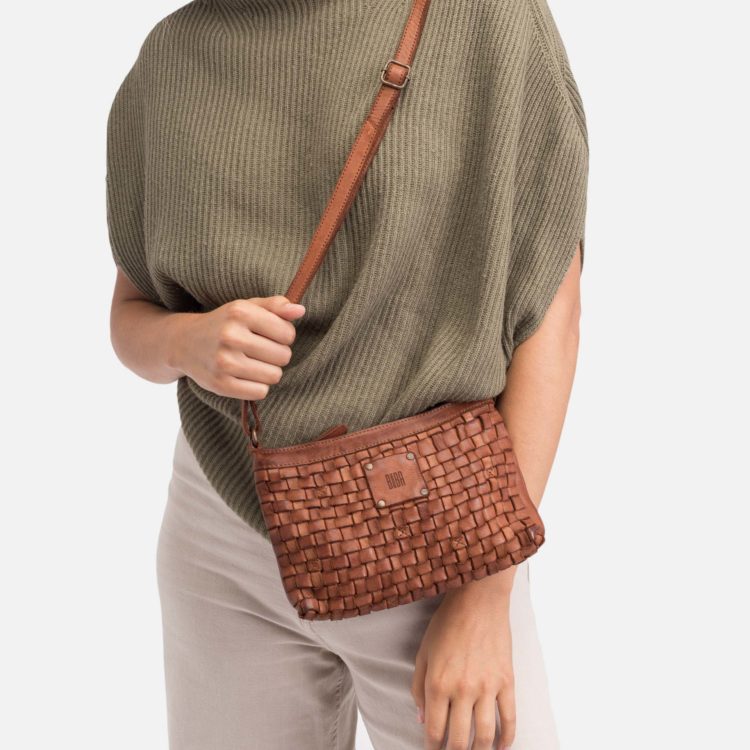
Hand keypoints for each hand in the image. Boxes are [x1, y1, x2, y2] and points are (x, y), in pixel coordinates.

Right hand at [167, 295, 305, 399]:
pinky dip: (257, 386)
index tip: (270, 335)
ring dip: (268, 371)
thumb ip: (276, 306)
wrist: (184, 343)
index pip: (288, 333)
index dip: (284, 336)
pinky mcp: (220, 384)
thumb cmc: (224, 323)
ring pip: (274, 376)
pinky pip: (260, 392)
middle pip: (283, 356)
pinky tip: (244, 376)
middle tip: (259, 351)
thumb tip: (300, 311)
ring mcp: (224, 362)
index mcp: (240, 312)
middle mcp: (231, 336)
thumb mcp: (247, 307)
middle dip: (277, 355)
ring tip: (252, 363)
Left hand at [411, 572, 515, 749]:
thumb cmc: (447, 623)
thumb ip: (417, 688)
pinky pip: (510, 718)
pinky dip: (507, 738)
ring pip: (485, 736)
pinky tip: (501, 747)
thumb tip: (423, 719)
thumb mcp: (423, 653)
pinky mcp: (507, 681)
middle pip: (459, 739)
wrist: (478, 600)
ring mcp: (487, 687)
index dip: (432, 747)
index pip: (435, 730)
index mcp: (438, 683)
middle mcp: (462, 690)